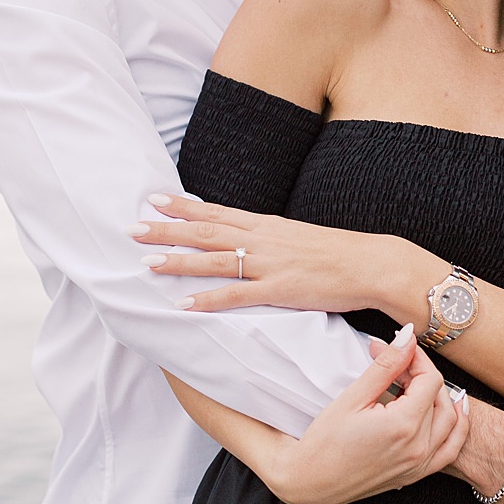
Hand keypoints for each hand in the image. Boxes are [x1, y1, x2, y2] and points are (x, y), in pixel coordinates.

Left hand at [133, 192, 423, 315]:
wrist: (373, 263)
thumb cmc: (336, 253)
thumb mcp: (295, 236)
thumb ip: (266, 236)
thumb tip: (241, 237)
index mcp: (265, 225)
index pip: (214, 212)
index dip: (181, 206)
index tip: (151, 199)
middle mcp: (262, 239)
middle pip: (204, 232)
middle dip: (166, 229)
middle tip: (130, 228)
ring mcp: (270, 264)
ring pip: (214, 261)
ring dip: (177, 261)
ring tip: (145, 262)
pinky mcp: (281, 290)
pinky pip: (238, 297)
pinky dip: (209, 300)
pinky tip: (184, 304)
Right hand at [252, 327, 470, 503]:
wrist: (312, 480)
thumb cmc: (325, 441)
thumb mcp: (352, 398)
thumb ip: (385, 366)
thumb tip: (407, 338)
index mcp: (404, 425)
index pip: (429, 379)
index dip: (415, 358)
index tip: (396, 348)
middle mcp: (419, 446)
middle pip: (440, 397)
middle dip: (421, 373)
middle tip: (396, 362)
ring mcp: (421, 463)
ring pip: (451, 421)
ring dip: (440, 396)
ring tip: (415, 382)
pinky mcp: (416, 474)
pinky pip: (450, 449)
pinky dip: (457, 427)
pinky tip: (453, 411)